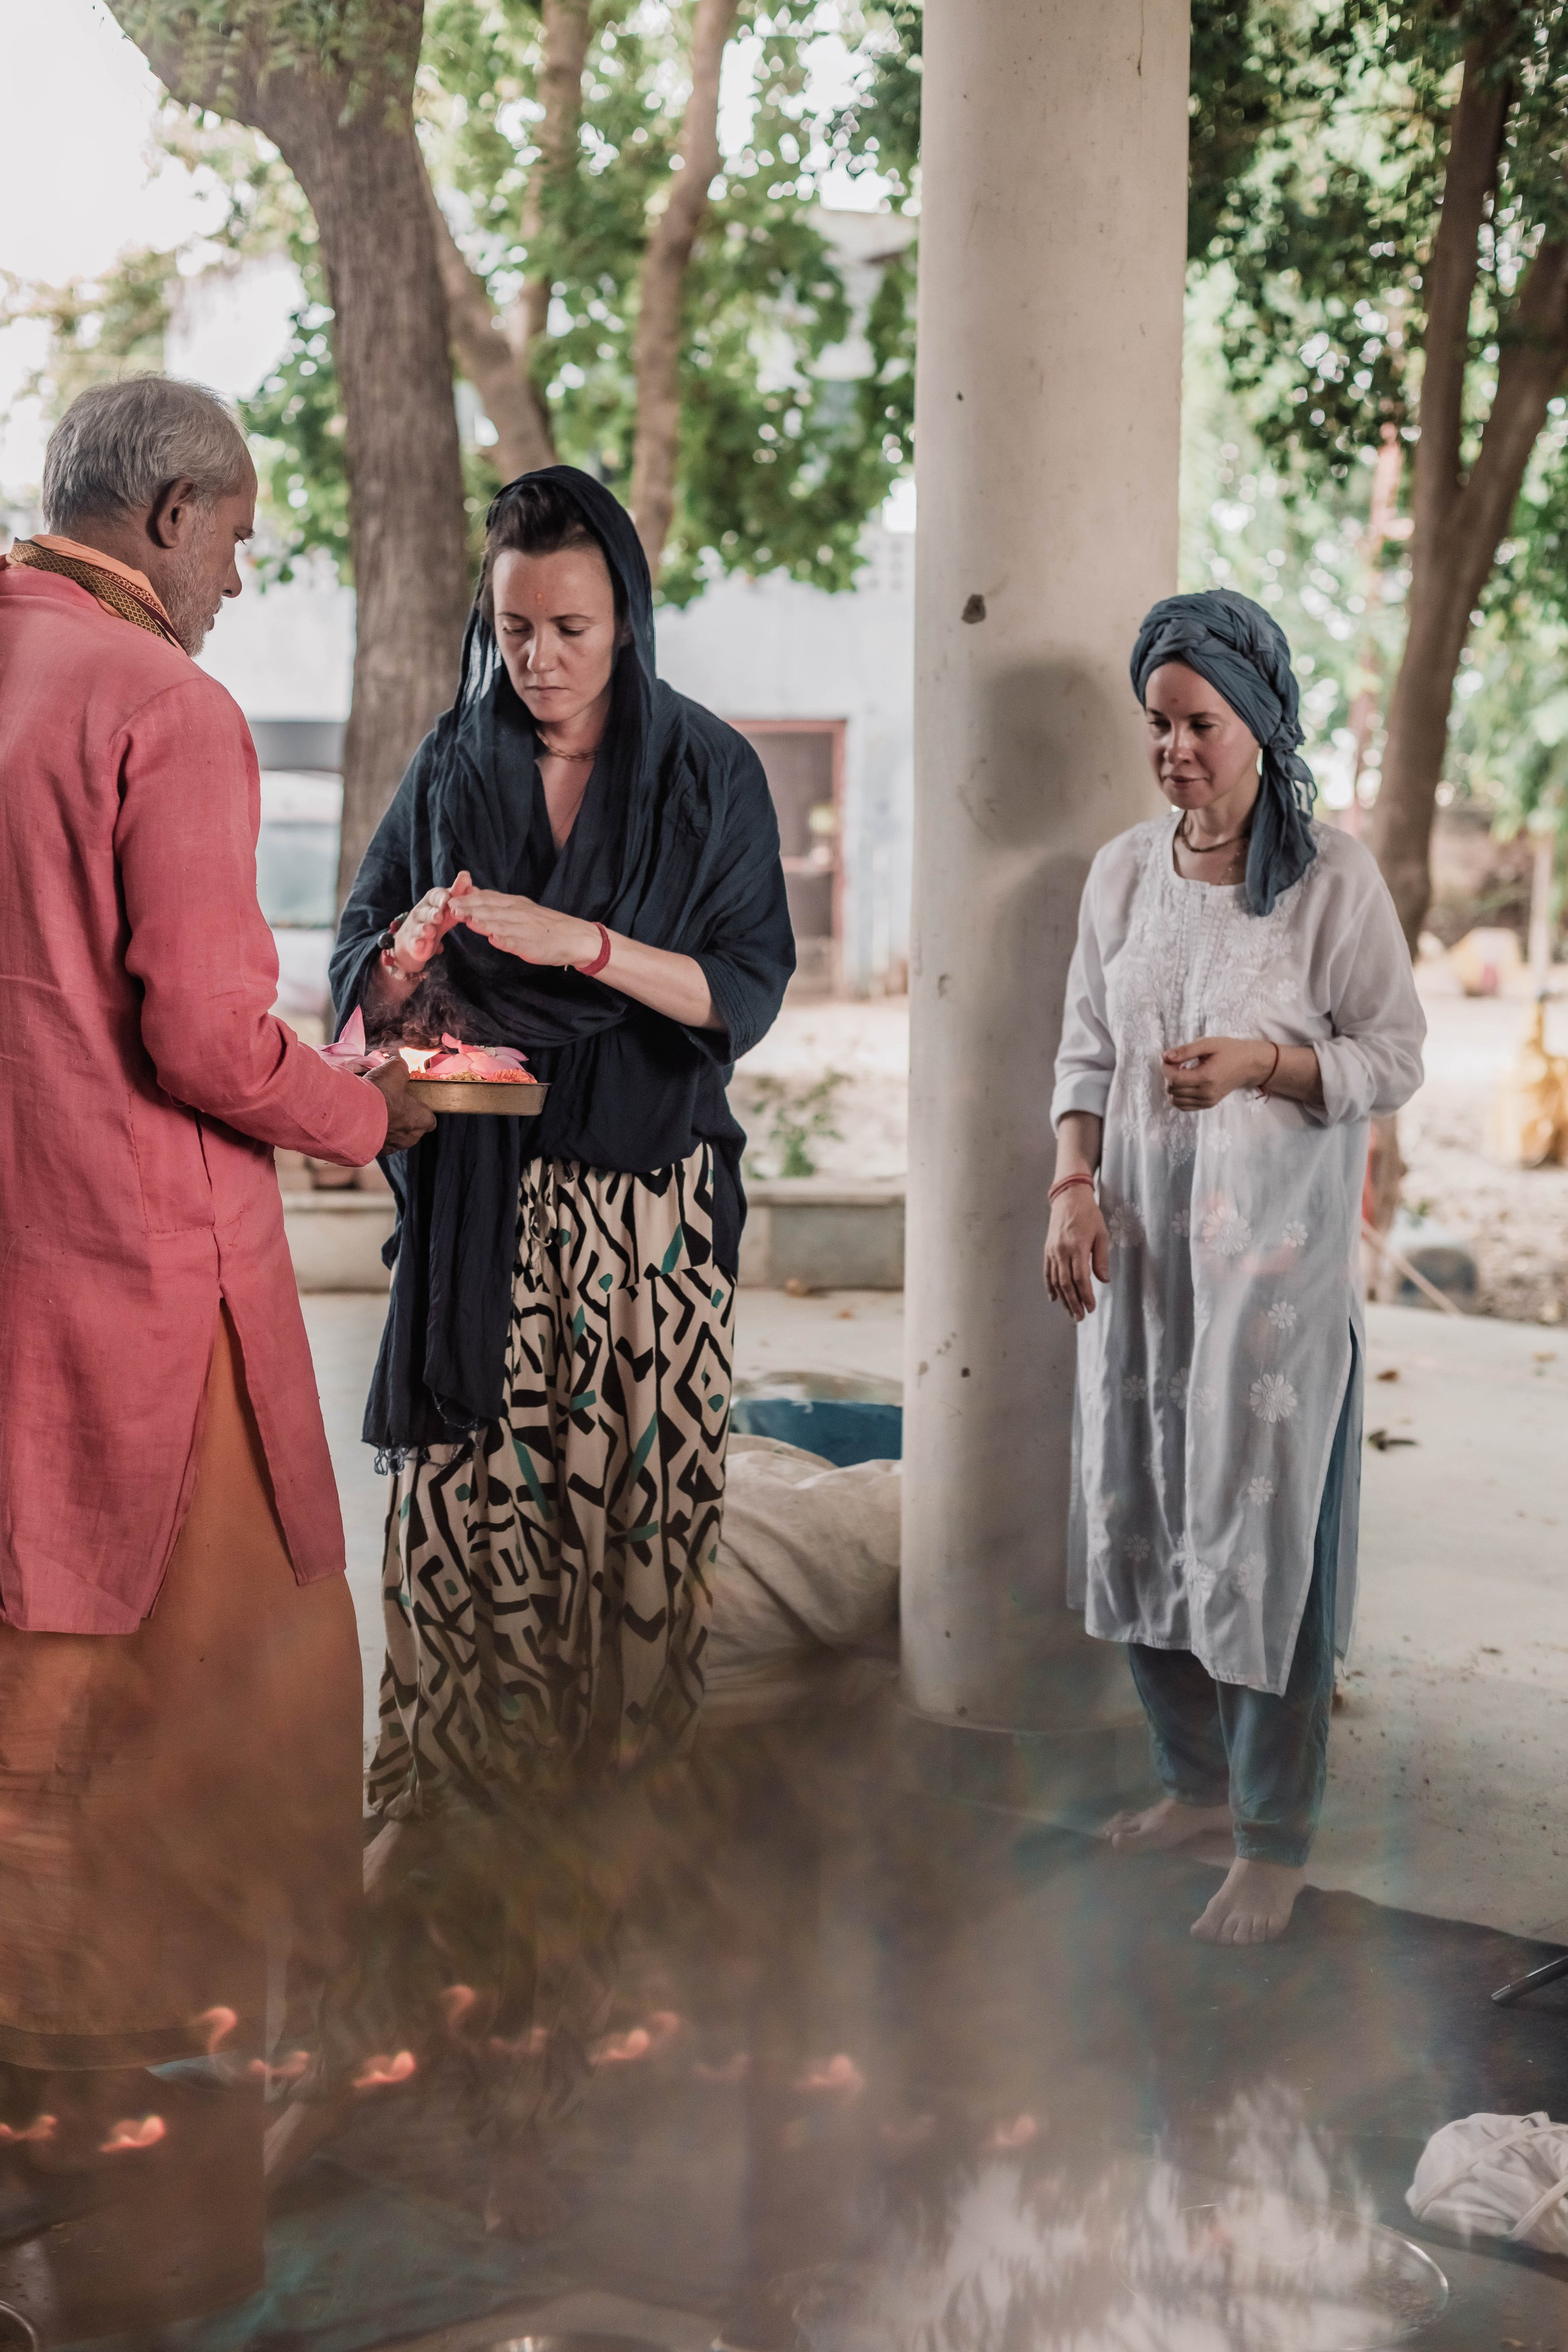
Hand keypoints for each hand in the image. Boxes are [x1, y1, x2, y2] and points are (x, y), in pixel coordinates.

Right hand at [367, 1055, 436, 1153]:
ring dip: (386, 1125)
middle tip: (389, 1104)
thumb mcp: (394, 1070)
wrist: (352, 1115)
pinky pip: (377, 1142)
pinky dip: (372, 1133)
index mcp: (421, 1120)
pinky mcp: (374, 1151)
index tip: (410, 1101)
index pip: (430, 1119)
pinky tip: (363, 1121)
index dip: (420, 1110)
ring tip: (373, 1111)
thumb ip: (400, 1067)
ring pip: (394, 1136)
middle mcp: (410, 1137)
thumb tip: (397, 1063)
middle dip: (402, 1118)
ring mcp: (392, 1146)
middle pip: (411, 1129)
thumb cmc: (380, 1094)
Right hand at [387, 870, 471, 976]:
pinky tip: (420, 945)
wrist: (417, 940)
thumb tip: (467, 875)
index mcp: (432, 901)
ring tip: (430, 931)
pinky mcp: (413, 943)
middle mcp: (421, 912)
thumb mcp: (449, 907)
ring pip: (420, 927)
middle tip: (438, 916)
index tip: (447, 899)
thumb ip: (457, 893)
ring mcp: (416, 927)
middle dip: (432, 913)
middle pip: (426, 912)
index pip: (435, 896)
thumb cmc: (437, 919)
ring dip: (425, 929)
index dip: (441, 898)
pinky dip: (417, 944)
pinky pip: (414, 943)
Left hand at [452, 887, 599, 968]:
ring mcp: (525, 929)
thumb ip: (496, 902)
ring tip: (468, 921)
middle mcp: (518, 912)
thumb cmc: (543, 924)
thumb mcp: (519, 907)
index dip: (468, 898)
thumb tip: (471, 892)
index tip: (449, 899)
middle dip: (470, 908)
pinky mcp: (533, 945)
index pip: (488, 898)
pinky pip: (519, 942)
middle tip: (452, 908)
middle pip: (491, 909)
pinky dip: (507, 940)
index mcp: (514, 903)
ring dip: (484, 922)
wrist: (573, 937)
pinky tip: (496, 939)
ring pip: (502, 924)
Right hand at [1044, 1185, 1109, 1321]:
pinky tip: (1054, 1298)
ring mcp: (1052, 1251)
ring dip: (1063, 1299)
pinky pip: (1047, 1272)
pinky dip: (1050, 1287)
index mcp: (1077, 1247)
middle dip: (1074, 1302)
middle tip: (1080, 1317)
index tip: (1091, 1307)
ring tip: (1070, 1312)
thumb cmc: (1088, 1214)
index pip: (1080, 1278)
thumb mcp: (1101, 1234)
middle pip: (1066, 1283)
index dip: (1086, 1295)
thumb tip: (1103, 1280)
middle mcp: (1062, 1251)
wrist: (1068, 1197)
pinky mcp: (1047, 1250)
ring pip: (1056, 1281)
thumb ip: (1101, 1259)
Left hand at [1162, 1036, 1273, 1110]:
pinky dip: (1179, 1095)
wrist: (1250, 1064)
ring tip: (1181, 1073)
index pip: (1174, 1080)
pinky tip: (1185, 1082)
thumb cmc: (1230, 1051)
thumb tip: (1165, 1056)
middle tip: (1175, 1063)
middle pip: (1173, 1090)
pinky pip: (1184, 1106)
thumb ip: (1186, 1051)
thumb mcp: (1208, 1044)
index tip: (1168, 1058)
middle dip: (1168, 1076)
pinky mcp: (1208, 1104)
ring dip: (1172, 1086)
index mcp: (1206, 1077)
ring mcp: (1207, 1101)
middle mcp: (1206, 1093)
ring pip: (1176, 1100)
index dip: (1166, 1068)